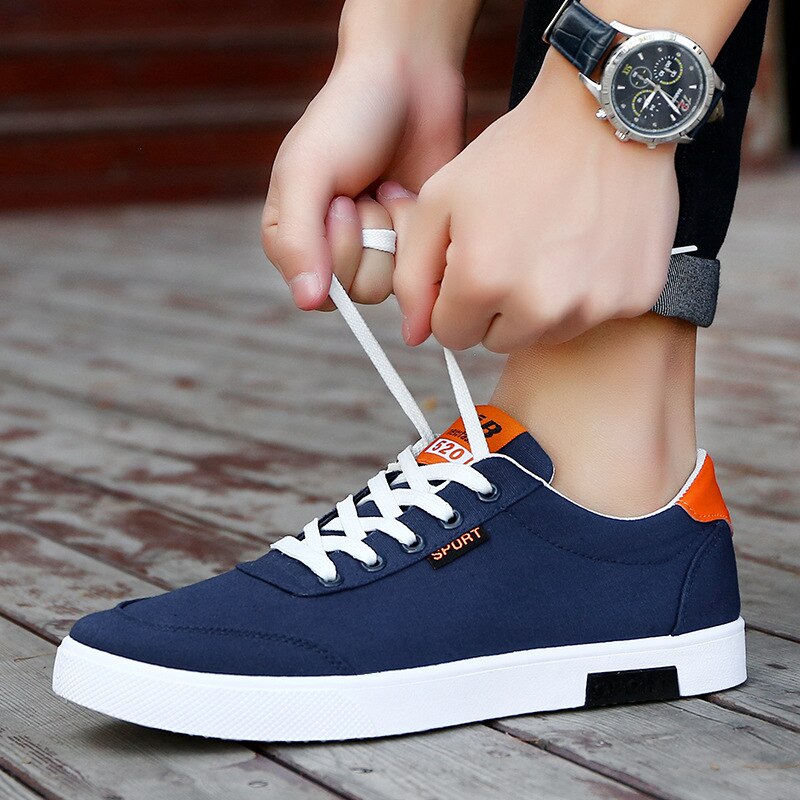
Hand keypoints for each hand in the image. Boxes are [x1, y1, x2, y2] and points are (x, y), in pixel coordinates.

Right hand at [261, 2, 474, 310]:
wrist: (409, 81)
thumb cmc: (348, 118)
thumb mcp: (307, 172)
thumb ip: (296, 239)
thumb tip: (307, 300)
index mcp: (293, 238)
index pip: (317, 290)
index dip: (337, 251)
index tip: (341, 201)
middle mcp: (332, 252)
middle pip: (358, 292)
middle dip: (370, 238)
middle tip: (367, 190)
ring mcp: (376, 249)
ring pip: (393, 283)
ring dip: (396, 232)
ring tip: (389, 189)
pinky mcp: (412, 243)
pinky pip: (422, 266)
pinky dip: (418, 227)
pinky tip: (409, 193)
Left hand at [379, 53, 679, 351]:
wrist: (603, 114)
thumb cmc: (515, 154)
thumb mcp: (439, 200)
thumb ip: (413, 274)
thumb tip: (413, 336)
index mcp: (483, 282)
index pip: (450, 335)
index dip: (452, 300)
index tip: (469, 266)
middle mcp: (540, 306)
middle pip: (498, 341)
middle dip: (494, 308)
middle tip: (511, 251)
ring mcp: (593, 305)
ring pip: (545, 335)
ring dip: (538, 306)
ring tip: (549, 246)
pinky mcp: (634, 297)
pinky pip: (592, 316)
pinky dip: (585, 292)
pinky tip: (586, 245)